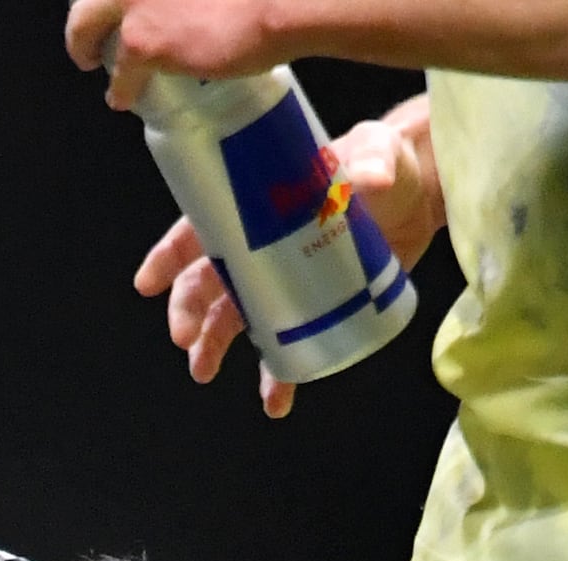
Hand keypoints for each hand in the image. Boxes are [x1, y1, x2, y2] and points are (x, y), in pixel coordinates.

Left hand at [66, 0, 281, 107]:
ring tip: (91, 60)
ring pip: (85, 25)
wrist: (285, 2)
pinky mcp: (142, 41)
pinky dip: (120, 88)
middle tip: (87, 30)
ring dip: (85, 45)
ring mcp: (135, 1)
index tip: (115, 5)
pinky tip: (121, 97)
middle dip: (84, 12)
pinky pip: (119, 72)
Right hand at [132, 98, 438, 419]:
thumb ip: (372, 164)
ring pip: (234, 320)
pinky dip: (276, 377)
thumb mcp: (377, 152)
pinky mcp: (312, 306)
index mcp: (261, 205)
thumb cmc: (387, 161)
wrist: (420, 197)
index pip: (204, 228)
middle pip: (208, 282)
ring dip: (214, 347)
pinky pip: (284, 348)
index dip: (171, 256)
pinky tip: (275, 402)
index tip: (148, 283)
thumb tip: (370, 181)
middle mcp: (263, 247)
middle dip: (189, 312)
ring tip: (204, 371)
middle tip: (188, 340)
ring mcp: (284, 281)